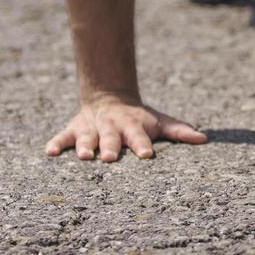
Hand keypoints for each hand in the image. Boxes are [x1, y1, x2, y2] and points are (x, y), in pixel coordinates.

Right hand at [45, 94, 207, 161]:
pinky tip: (49, 152)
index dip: (142, 145)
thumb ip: (180, 131)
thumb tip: (204, 139)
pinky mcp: (74, 130)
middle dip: (109, 148)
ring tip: (83, 156)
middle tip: (109, 158)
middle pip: (111, 139)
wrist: (110, 96)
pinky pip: (62, 137)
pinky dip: (56, 144)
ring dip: (83, 147)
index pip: (140, 137)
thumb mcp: (159, 121)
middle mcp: (111, 128)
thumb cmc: (140, 118)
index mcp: (133, 127)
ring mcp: (91, 129)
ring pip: (86, 139)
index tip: (146, 154)